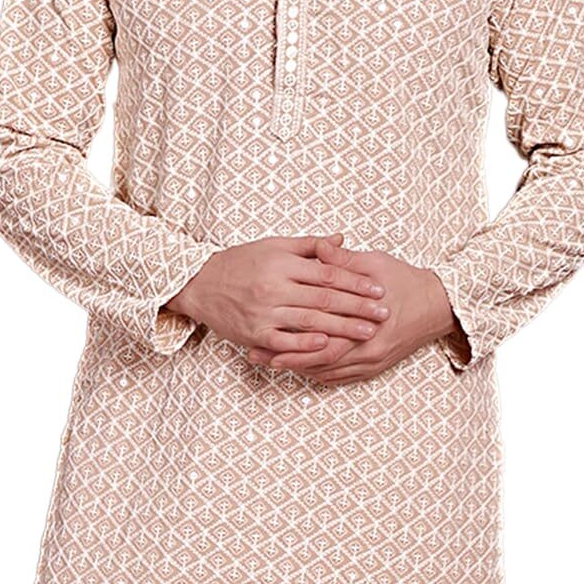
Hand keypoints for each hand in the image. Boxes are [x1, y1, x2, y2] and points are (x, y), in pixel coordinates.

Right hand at [167, 232, 390, 355]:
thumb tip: (342, 239)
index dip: (355, 282)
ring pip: (310, 321)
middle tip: (384, 313)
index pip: (327, 274)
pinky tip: (328, 344)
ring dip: (342, 328)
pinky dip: (307, 343)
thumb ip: (309, 245)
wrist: (199, 284)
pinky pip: (285, 341)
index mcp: (281, 263)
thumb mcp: (273, 245)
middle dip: (358, 307)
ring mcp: (264, 312)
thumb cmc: (240, 262)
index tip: (378, 289)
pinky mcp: (255, 333)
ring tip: (367, 332)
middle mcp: (274, 287)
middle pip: (324, 299)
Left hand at [244, 238, 459, 383]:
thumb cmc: (405, 281)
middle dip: (286, 357)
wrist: (438, 306)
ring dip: (298, 367)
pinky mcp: (373, 367)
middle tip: (257, 354)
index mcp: (365, 321)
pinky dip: (317, 373)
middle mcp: (368, 348)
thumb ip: (343, 260)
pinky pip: (340, 376)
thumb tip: (319, 247)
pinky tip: (299, 368)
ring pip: (327, 371)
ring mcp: (371, 361)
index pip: (321, 336)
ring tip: (269, 361)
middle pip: (319, 360)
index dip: (290, 338)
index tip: (263, 332)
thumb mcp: (374, 263)